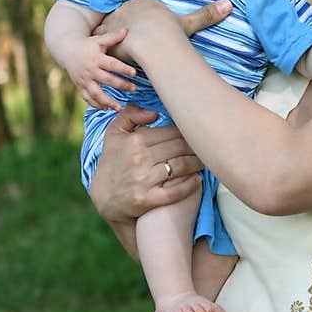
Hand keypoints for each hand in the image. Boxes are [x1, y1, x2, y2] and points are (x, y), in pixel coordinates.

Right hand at [64, 30, 138, 110]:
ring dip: (107, 101)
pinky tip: (106, 109)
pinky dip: (96, 104)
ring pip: (96, 93)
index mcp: (96, 59)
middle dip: (121, 85)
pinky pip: (87, 98)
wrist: (67, 50)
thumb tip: (127, 30)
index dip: (123, 69)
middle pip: (107, 80)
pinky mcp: (80, 87)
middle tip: (134, 89)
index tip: (134, 73)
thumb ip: (113, 37)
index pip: (112, 65)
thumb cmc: (87, 45)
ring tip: (119, 107)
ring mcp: (84, 80)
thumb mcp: (99, 40)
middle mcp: (90, 71)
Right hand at [88, 106, 202, 221]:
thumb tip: (155, 112)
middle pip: (179, 147)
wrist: (103, 198)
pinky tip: (198, 180)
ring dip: (197, 163)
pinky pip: (175, 191)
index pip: (172, 132)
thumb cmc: (112, 162)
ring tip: (205, 161)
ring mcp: (144, 180)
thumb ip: (130, 115)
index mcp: (135, 140)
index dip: (187, 132)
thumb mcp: (113, 134)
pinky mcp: (147, 199)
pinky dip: (190, 185)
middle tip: (207, 147)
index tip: (196, 133)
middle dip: (196, 146)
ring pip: (181, 166)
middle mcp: (140, 158)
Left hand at [94, 0, 232, 60]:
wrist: (154, 42)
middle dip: (123, 29)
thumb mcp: (190, 24)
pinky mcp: (105, 34)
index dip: (140, 24)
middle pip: (124, 18)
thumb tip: (230, 5)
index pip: (140, 11)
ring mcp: (115, 19)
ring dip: (110, 39)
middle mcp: (128, 7)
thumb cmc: (172, 34)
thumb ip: (207, 15)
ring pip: (111, 29)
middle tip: (129, 44)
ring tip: (115, 52)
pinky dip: (102, 49)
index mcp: (146, 3)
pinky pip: (101, 41)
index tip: (143, 35)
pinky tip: (107, 58)